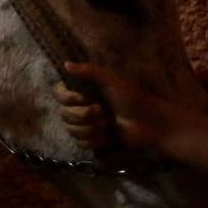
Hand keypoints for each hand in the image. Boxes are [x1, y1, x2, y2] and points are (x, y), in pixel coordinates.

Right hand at [55, 61, 181, 153]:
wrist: (148, 123)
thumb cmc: (131, 98)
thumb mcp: (111, 80)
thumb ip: (88, 71)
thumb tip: (65, 64)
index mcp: (83, 91)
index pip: (59, 94)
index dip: (67, 98)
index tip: (83, 98)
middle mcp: (81, 107)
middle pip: (64, 114)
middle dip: (84, 115)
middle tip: (103, 112)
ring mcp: (86, 125)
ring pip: (72, 130)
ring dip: (92, 129)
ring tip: (109, 125)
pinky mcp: (93, 141)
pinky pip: (81, 143)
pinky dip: (96, 140)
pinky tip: (109, 137)